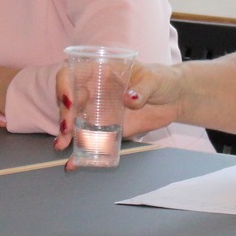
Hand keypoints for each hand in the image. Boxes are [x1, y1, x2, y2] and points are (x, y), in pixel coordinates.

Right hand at [53, 60, 185, 159]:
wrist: (174, 99)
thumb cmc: (162, 80)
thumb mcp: (154, 79)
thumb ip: (142, 88)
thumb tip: (128, 99)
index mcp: (100, 71)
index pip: (72, 74)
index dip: (65, 86)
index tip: (69, 102)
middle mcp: (94, 91)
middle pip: (69, 101)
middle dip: (64, 116)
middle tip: (66, 131)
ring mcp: (99, 112)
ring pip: (75, 122)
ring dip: (66, 135)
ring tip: (62, 147)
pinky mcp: (108, 130)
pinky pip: (92, 140)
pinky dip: (81, 152)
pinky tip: (74, 163)